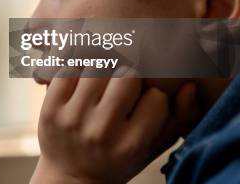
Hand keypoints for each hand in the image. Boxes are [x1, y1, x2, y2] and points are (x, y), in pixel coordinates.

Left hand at [30, 77, 199, 183]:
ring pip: (97, 66)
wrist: (71, 177)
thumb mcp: (152, 149)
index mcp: (131, 144)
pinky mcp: (50, 109)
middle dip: (131, 74)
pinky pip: (67, 70)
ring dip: (104, 67)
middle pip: (127, 75)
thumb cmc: (118, 159)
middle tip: (125, 83)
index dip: (155, 94)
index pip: (157, 96)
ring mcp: (72, 119)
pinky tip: (82, 78)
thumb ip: (178, 120)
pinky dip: (77, 68)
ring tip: (105, 78)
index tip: (147, 102)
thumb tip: (189, 86)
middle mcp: (101, 131)